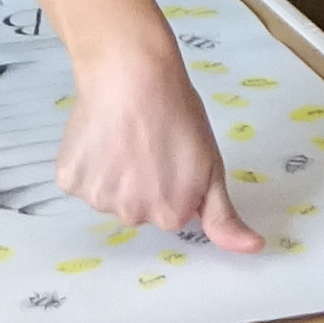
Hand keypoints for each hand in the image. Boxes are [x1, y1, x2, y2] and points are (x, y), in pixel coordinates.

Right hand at [59, 29, 264, 252]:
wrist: (132, 73)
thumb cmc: (176, 112)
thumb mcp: (212, 165)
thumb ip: (224, 215)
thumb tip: (253, 249)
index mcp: (170, 215)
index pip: (170, 211)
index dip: (170, 181)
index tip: (169, 154)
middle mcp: (132, 216)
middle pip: (136, 206)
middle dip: (140, 182)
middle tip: (145, 142)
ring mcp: (98, 199)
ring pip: (106, 194)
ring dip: (111, 171)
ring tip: (120, 135)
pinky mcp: (69, 179)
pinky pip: (79, 179)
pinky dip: (86, 161)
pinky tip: (98, 135)